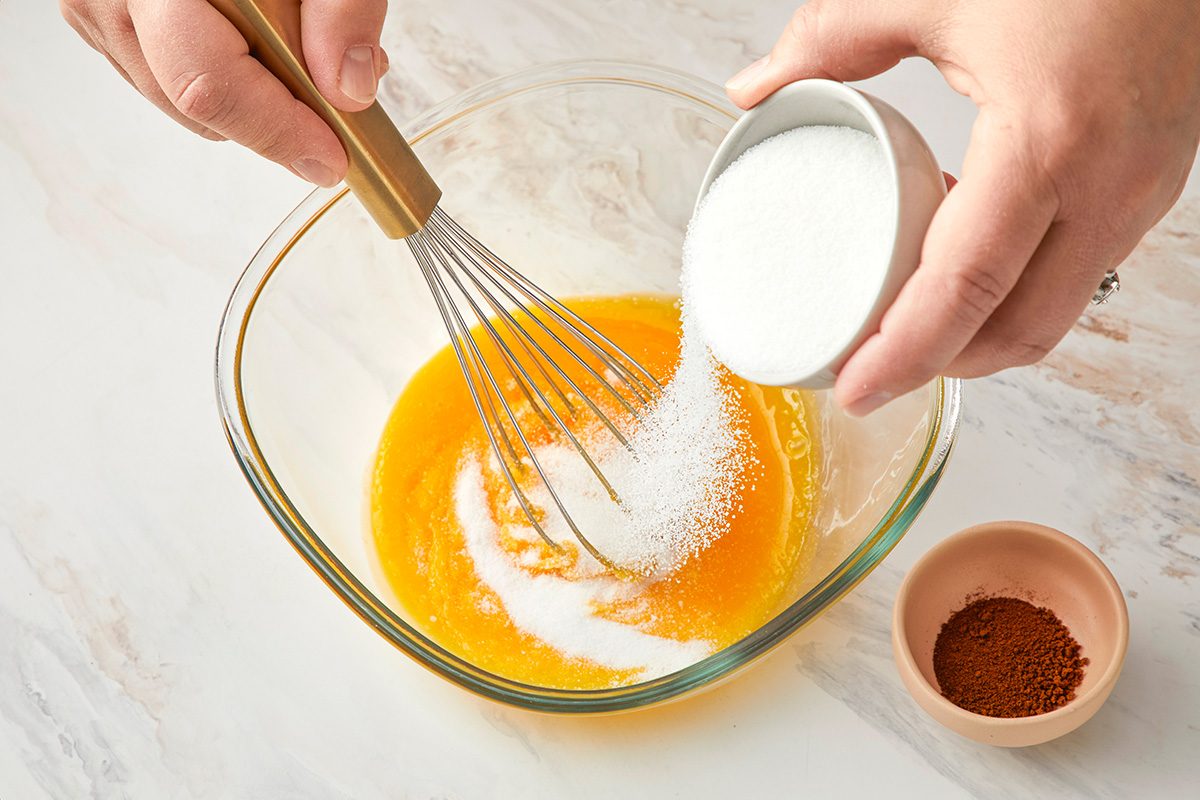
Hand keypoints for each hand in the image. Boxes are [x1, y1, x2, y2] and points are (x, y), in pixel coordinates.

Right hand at [61, 0, 389, 185]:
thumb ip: (342, 8)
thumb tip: (347, 90)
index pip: (207, 83)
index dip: (276, 131)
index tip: (331, 157)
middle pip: (196, 102)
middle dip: (274, 117)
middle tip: (334, 88)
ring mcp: (97, 6)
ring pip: (181, 101)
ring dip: (251, 97)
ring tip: (299, 45)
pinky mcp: (101, 18)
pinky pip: (165, 77)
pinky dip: (224, 75)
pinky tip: (257, 36)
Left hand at [726, 0, 1199, 414]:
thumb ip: (834, 37)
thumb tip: (754, 86)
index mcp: (1048, 143)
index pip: (966, 289)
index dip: (905, 354)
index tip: (854, 388)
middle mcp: (1111, 184)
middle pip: (1017, 330)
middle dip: (939, 366)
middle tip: (869, 371)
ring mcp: (1145, 189)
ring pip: (1055, 310)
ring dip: (980, 332)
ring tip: (906, 321)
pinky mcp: (1155, 180)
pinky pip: (1080, 269)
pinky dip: (1019, 286)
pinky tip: (968, 255)